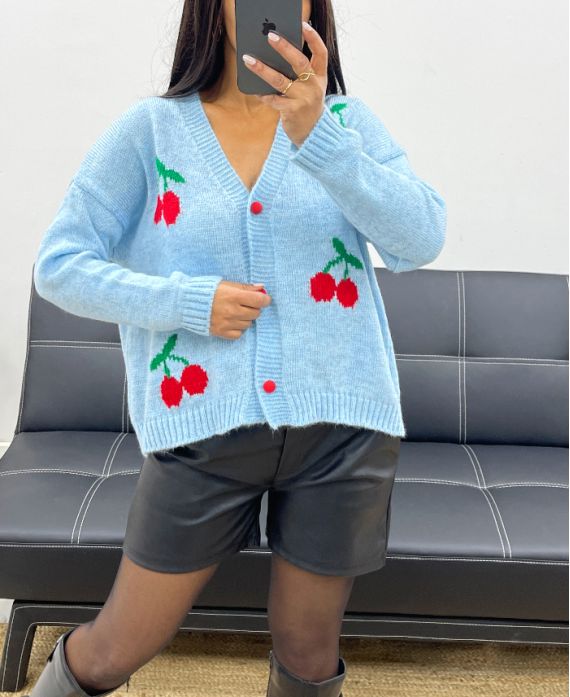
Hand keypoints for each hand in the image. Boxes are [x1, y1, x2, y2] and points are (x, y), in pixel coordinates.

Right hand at [210, 280, 271, 339]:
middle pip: (256, 313)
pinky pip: (239, 334)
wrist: (187, 303)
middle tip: (245, 304)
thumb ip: (245, 287)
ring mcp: (227, 323)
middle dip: (254, 308)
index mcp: (234, 296)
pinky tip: (232, 321)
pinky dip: (238, 328)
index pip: (259, 301)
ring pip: (248, 324)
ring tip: (236, 312)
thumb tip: (261, 288)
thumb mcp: (226, 284)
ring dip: (245, 318)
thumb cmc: (207, 291)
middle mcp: (232, 311)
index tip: (263, 299)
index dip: (265, 300)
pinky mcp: (222, 332)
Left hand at [241, 21, 327, 146]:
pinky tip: (254, 89)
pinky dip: (263, 94)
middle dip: (284, 47)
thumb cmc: (307, 105)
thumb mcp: (311, 88)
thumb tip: (275, 54)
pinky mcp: (292, 111)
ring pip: (280, 80)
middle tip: (270, 36)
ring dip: (262, 69)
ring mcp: (303, 99)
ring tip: (248, 59)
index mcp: (320, 77)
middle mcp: (313, 86)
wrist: (313, 134)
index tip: (303, 25)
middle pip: (299, 62)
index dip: (313, 38)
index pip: (321, 53)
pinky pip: (273, 99)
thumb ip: (301, 73)